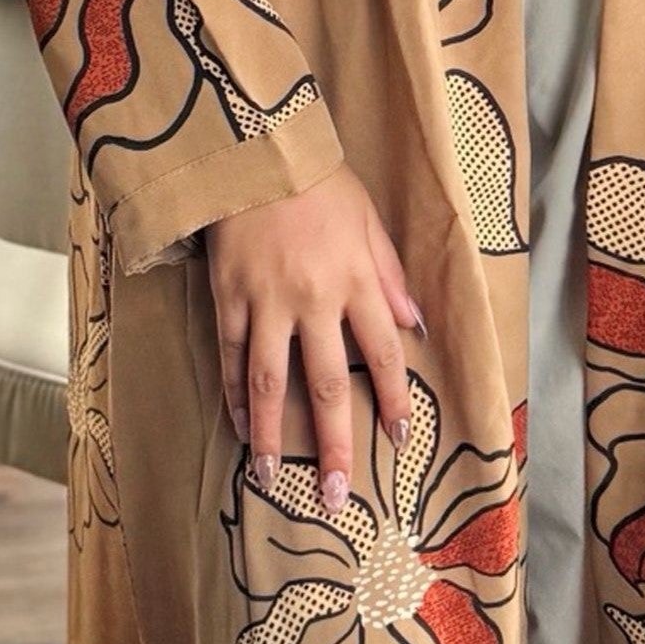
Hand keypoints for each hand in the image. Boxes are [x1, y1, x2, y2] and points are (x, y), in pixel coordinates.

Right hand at [206, 161, 422, 510]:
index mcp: (356, 281)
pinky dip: (235, 394)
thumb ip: (391, 276)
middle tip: (335, 494)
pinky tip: (240, 425)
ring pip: (271, 382)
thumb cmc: (320, 182)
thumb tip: (417, 326)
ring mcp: (266, 301)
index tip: (399, 437)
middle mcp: (314, 299)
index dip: (394, 399)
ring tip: (272, 478)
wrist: (257, 148)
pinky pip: (232, 356)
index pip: (384, 354)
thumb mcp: (369, 221)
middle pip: (327, 384)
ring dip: (272, 435)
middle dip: (333, 443)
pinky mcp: (228, 296)